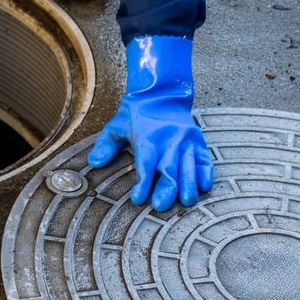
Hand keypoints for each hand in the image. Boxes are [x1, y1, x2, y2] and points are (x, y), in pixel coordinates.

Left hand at [88, 36, 212, 211]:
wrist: (162, 94)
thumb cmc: (135, 115)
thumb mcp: (116, 126)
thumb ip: (105, 145)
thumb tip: (94, 163)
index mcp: (148, 138)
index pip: (146, 163)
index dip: (143, 182)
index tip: (139, 199)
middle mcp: (169, 140)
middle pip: (169, 168)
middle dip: (167, 188)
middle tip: (162, 206)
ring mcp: (186, 141)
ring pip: (188, 165)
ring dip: (188, 185)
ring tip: (187, 202)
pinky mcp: (198, 141)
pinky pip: (203, 158)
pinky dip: (205, 173)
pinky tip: (204, 187)